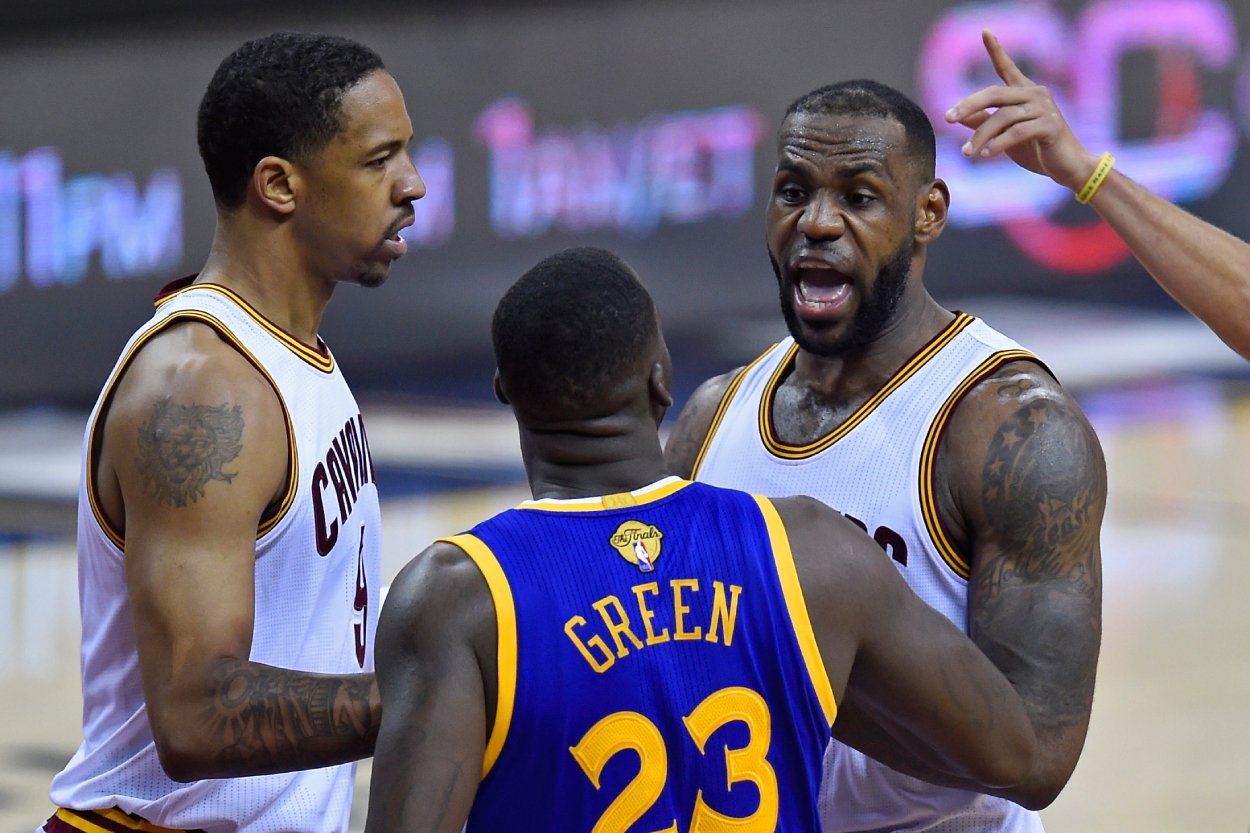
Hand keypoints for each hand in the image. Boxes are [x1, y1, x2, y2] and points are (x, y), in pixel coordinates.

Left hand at [945, 29, 1098, 192]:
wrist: (1066, 167)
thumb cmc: (1035, 149)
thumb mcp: (1003, 135)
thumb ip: (983, 123)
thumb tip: (958, 115)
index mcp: (1024, 93)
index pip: (1007, 67)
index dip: (996, 50)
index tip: (985, 31)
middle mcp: (1035, 94)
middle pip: (994, 93)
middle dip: (968, 105)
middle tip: (947, 118)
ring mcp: (1044, 108)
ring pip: (1002, 117)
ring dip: (980, 137)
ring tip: (967, 153)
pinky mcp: (1050, 125)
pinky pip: (1017, 131)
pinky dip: (999, 144)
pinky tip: (986, 155)